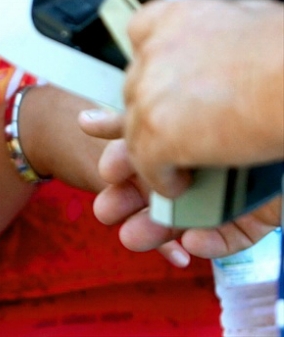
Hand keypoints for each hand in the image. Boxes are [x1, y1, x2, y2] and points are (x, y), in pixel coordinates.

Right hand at [81, 109, 280, 263]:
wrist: (282, 124)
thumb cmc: (222, 106)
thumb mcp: (159, 111)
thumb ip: (130, 121)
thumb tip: (85, 123)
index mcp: (179, 132)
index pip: (144, 152)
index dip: (120, 167)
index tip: (104, 176)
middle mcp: (204, 160)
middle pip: (162, 187)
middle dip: (129, 203)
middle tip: (106, 212)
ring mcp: (230, 188)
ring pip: (190, 215)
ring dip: (158, 231)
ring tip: (133, 238)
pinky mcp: (257, 216)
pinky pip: (233, 235)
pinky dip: (211, 243)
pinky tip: (191, 243)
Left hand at [122, 0, 283, 191]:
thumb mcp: (246, 18)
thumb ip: (216, 32)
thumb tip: (227, 37)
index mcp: (168, 17)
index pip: (141, 42)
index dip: (156, 71)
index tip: (167, 87)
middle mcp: (150, 51)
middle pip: (137, 90)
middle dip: (155, 112)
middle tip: (179, 131)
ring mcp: (148, 92)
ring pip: (136, 129)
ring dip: (155, 150)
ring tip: (177, 165)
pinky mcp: (158, 131)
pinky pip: (147, 162)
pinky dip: (162, 178)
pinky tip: (178, 185)